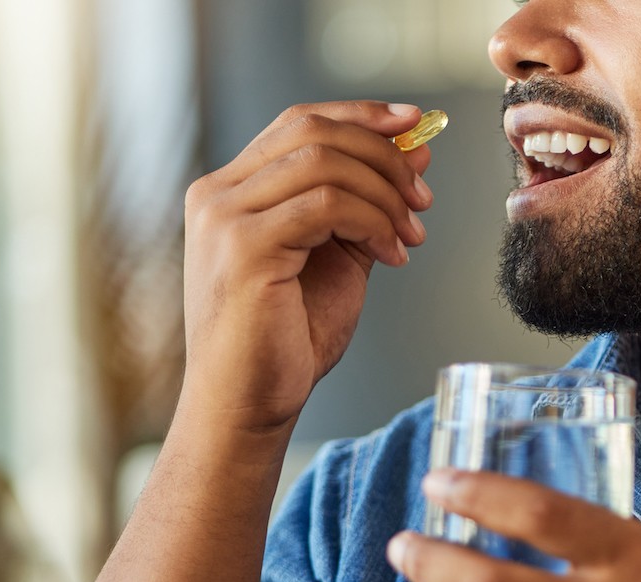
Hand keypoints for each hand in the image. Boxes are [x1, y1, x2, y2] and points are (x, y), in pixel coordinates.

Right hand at [179, 101, 432, 432]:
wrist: (248, 405)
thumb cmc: (286, 340)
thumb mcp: (338, 257)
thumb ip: (367, 204)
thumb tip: (415, 153)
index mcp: (231, 191)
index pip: (299, 122)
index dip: (361, 116)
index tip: (415, 125)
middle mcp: (217, 194)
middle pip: (313, 131)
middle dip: (383, 156)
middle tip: (423, 199)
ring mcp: (224, 218)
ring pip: (324, 163)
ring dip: (384, 193)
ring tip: (410, 235)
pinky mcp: (244, 248)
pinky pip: (327, 205)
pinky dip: (373, 222)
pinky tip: (392, 257)